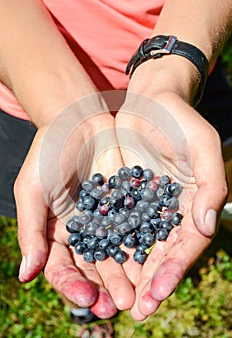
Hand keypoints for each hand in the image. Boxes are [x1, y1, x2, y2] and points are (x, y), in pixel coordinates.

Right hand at [15, 96, 134, 318]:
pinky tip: (153, 259)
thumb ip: (31, 231)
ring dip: (128, 275)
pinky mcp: (127, 205)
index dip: (72, 285)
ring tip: (140, 293)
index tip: (86, 299)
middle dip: (106, 287)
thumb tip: (26, 275)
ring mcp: (107, 220)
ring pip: (117, 254)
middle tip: (120, 304)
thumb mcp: (32, 190)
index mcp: (56, 233)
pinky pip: (136, 229)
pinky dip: (143, 246)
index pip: (62, 267)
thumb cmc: (48, 153)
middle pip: (93, 267)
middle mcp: (83, 232)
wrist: (77, 121)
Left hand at [116, 89, 227, 319]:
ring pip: (138, 244)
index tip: (158, 292)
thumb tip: (205, 226)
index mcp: (192, 203)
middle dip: (151, 281)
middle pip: (162, 252)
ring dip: (130, 272)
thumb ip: (210, 185)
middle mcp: (169, 209)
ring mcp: (145, 204)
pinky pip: (116, 224)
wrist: (150, 101)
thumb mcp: (202, 146)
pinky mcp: (123, 195)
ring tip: (118, 299)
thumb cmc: (179, 120)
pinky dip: (110, 245)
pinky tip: (99, 264)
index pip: (187, 244)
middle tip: (137, 310)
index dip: (175, 269)